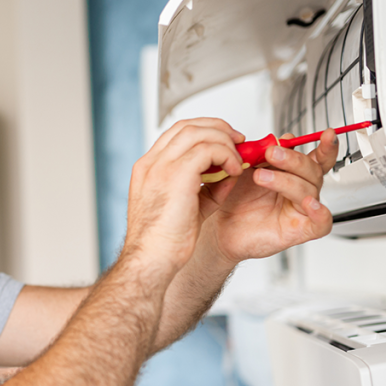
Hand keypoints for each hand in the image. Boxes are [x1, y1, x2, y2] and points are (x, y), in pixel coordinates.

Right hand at [123, 118, 245, 274]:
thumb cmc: (165, 242)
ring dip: (224, 141)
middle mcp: (151, 163)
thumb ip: (207, 188)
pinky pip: (208, 149)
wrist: (151, 260)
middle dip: (217, 128)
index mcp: (147, 170)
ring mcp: (161, 167)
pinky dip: (226, 155)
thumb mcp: (188, 208)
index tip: (224, 142)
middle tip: (238, 141)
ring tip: (238, 158)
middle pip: (186, 125)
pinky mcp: (176, 174)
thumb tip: (230, 174)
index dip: (204, 132)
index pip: (176, 134)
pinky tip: (234, 171)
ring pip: (198, 132)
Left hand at [197, 129, 338, 264]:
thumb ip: (260, 153)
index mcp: (292, 174)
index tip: (326, 133)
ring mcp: (300, 210)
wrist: (218, 227)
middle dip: (293, 159)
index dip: (326, 146)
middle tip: (271, 153)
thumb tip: (275, 140)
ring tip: (260, 176)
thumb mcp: (244, 170)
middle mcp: (299, 191)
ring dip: (286, 180)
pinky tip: (310, 203)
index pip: (316, 158)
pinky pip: (322, 223)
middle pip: (313, 170)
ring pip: (310, 190)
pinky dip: (320, 212)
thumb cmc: (233, 200)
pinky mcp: (300, 230)